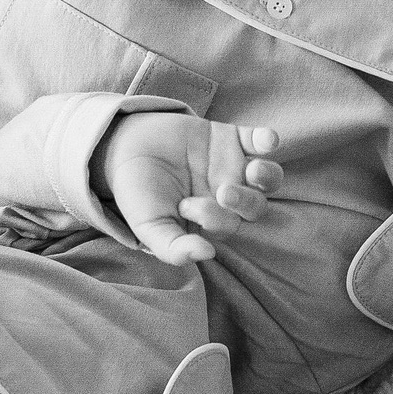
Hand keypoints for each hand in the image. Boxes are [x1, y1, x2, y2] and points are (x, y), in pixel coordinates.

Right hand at [102, 113, 282, 265]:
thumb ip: (173, 247)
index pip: (228, 226)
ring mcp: (233, 166)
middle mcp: (227, 196)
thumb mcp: (148, 226)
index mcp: (211, 221)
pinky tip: (266, 140)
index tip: (185, 206)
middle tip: (223, 191)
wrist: (124, 148)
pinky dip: (267, 139)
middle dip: (245, 202)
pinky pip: (259, 140)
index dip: (215, 219)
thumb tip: (207, 254)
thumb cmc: (137, 193)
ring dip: (268, 175)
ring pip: (268, 177)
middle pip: (255, 206)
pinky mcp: (231, 139)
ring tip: (253, 169)